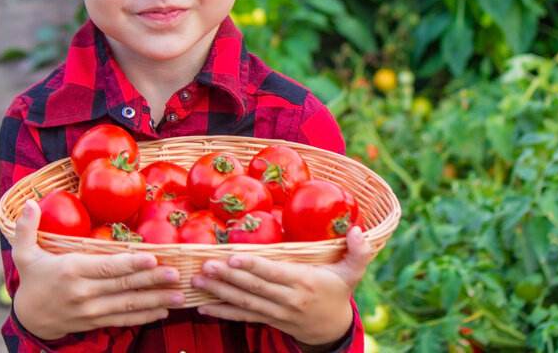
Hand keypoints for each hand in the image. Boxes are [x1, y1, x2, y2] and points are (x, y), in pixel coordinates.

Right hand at [11, 199, 184, 339]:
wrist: (29, 318)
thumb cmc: (33, 279)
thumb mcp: (24, 254)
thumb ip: (27, 228)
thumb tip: (30, 202)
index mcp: (71, 270)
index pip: (106, 266)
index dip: (130, 264)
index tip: (153, 258)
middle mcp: (83, 292)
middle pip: (123, 285)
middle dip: (152, 280)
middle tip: (176, 274)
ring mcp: (91, 310)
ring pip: (128, 305)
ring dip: (156, 300)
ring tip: (180, 295)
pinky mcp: (96, 322)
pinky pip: (124, 320)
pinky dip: (145, 317)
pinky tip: (164, 312)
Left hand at [192, 226, 374, 348]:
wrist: (333, 327)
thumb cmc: (339, 291)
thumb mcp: (354, 271)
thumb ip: (359, 251)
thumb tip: (358, 230)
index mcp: (306, 282)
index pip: (275, 273)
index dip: (254, 266)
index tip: (233, 257)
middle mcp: (289, 299)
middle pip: (255, 288)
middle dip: (228, 277)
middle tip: (205, 265)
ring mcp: (277, 312)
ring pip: (245, 302)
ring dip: (219, 292)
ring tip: (197, 280)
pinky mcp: (268, 321)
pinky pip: (243, 317)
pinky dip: (222, 313)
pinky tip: (203, 306)